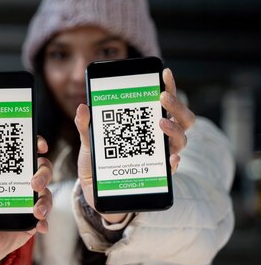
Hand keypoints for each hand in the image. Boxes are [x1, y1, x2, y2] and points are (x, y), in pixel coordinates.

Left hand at [0, 136, 52, 263]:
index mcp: (3, 174)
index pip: (22, 153)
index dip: (34, 144)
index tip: (38, 145)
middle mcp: (19, 184)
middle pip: (41, 169)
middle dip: (43, 173)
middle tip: (34, 183)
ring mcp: (28, 202)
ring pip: (45, 193)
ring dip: (44, 200)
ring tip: (36, 211)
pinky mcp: (32, 221)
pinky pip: (44, 218)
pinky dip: (44, 221)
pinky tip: (40, 226)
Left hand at [74, 68, 195, 222]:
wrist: (96, 192)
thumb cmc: (98, 162)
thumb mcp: (89, 141)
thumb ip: (86, 125)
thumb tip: (83, 107)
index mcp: (146, 126)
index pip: (164, 104)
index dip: (169, 87)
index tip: (165, 73)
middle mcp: (159, 140)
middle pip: (182, 120)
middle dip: (176, 106)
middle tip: (162, 97)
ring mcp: (160, 158)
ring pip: (180, 142)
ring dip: (174, 131)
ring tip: (161, 123)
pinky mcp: (157, 178)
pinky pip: (171, 170)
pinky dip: (173, 162)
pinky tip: (171, 158)